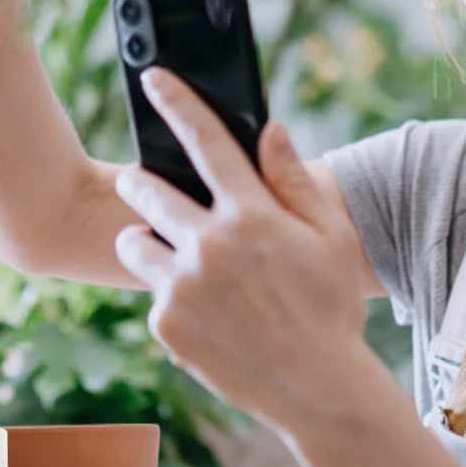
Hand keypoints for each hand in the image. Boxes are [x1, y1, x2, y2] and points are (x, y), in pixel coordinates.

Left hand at [111, 66, 375, 434]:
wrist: (318, 388)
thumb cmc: (330, 306)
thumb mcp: (330, 237)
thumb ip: (294, 179)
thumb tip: (270, 128)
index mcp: (252, 216)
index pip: (205, 141)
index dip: (177, 103)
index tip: (154, 78)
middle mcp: (209, 246)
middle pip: (147, 189)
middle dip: (140, 181)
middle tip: (143, 183)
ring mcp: (183, 287)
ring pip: (134, 242)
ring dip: (145, 239)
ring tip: (175, 255)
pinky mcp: (166, 324)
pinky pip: (152, 293)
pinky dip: (169, 294)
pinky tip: (204, 311)